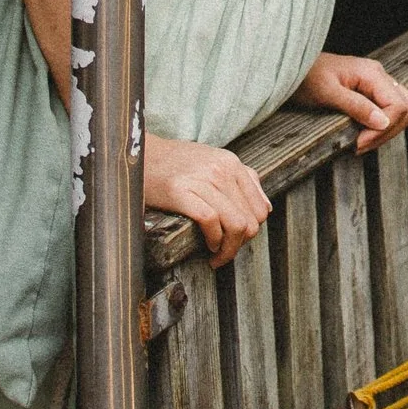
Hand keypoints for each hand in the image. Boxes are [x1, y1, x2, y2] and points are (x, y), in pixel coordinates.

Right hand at [143, 133, 272, 264]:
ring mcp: (202, 179)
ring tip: (216, 254)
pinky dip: (213, 241)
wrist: (141, 154)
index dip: (252, 231)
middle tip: (224, 252)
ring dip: (228, 249)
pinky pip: (211, 222)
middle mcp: (221, 169)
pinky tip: (206, 246)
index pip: (261, 208)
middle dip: (240, 244)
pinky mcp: (181, 191)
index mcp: (231, 163)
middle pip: (250, 221)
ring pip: (236, 225)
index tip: (236, 240)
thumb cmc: (175, 163)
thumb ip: (243, 180)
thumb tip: (266, 208)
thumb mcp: (214, 161)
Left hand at [296, 52, 407, 153]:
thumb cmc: (305, 77)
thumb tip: (382, 122)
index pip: (398, 106)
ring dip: (385, 130)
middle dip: (388, 131)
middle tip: (360, 145)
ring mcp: (375, 83)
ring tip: (360, 143)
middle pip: (405, 108)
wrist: (290, 68)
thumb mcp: (327, 93)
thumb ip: (356, 106)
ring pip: (400, 110)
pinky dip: (379, 126)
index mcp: (372, 73)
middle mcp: (378, 75)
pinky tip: (360, 135)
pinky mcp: (369, 92)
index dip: (384, 129)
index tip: (359, 144)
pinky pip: (387, 110)